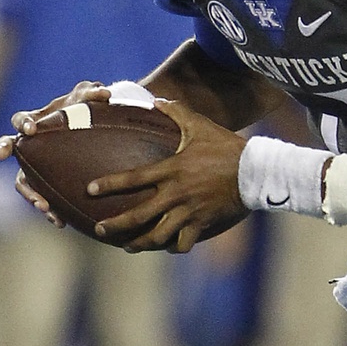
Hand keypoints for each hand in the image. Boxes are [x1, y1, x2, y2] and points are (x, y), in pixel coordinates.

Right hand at [0, 82, 111, 227]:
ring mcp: (35, 166)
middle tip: (10, 160)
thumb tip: (105, 92)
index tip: (30, 130)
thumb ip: (93, 93)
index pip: (20, 120)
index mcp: (36, 122)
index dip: (22, 124)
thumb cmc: (86, 110)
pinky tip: (61, 222)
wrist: (92, 131)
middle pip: (11, 148)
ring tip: (44, 206)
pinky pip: (43, 198)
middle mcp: (30, 145)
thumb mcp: (88, 99)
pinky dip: (50, 210)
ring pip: (23, 182)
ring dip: (30, 194)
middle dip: (8, 152)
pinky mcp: (46, 184)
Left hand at [87, 99, 247, 252]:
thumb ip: (177, 112)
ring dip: (141, 243)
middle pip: (139, 216)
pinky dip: (174, 246)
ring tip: (129, 247)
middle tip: (100, 230)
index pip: (133, 178)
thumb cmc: (227, 147)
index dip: (110, 184)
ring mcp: (189, 211)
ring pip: (158, 235)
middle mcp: (176, 194)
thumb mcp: (201, 126)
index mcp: (171, 170)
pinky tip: (167, 247)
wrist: (256, 172)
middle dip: (116, 225)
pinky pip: (184, 242)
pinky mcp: (203, 223)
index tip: (90, 189)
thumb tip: (157, 99)